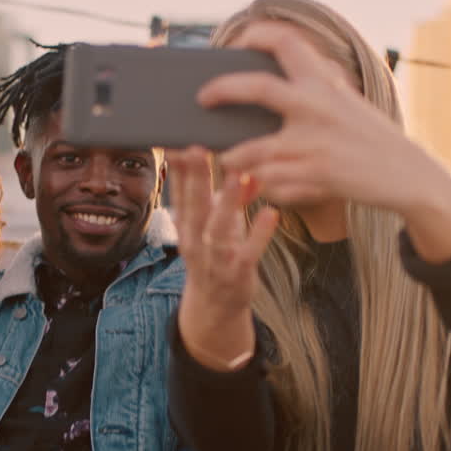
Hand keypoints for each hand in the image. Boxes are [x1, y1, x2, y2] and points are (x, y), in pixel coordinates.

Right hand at [169, 147, 277, 370]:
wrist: (216, 306)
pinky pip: (249, 252)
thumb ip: (232, 198)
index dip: (180, 170)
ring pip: (218, 229)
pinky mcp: (238, 273)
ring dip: (228, 203)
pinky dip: (260, 234)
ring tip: (238, 177)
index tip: (179, 144)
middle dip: (196, 178)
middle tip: (197, 149)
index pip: (181, 194)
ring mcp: (215, 259)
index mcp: (187, 227)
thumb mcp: (218, 224)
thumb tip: (249, 172)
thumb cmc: (218, 255)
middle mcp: (196, 242)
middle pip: (195, 207)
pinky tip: (271, 213)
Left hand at [199, 21, 450, 262]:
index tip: (238, 40)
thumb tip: (273, 77)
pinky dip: (261, 186)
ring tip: (226, 159)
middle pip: (258, 88)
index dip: (257, 35)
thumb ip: (315, 87)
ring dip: (233, 158)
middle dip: (222, 90)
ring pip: (252, 151)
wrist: (407, 175)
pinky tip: (259, 186)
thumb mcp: (345, 102)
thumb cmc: (369, 137)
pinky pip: (270, 183)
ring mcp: (315, 144)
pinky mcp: (316, 177)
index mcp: (325, 83)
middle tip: (202, 98)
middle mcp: (318, 107)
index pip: (287, 42)